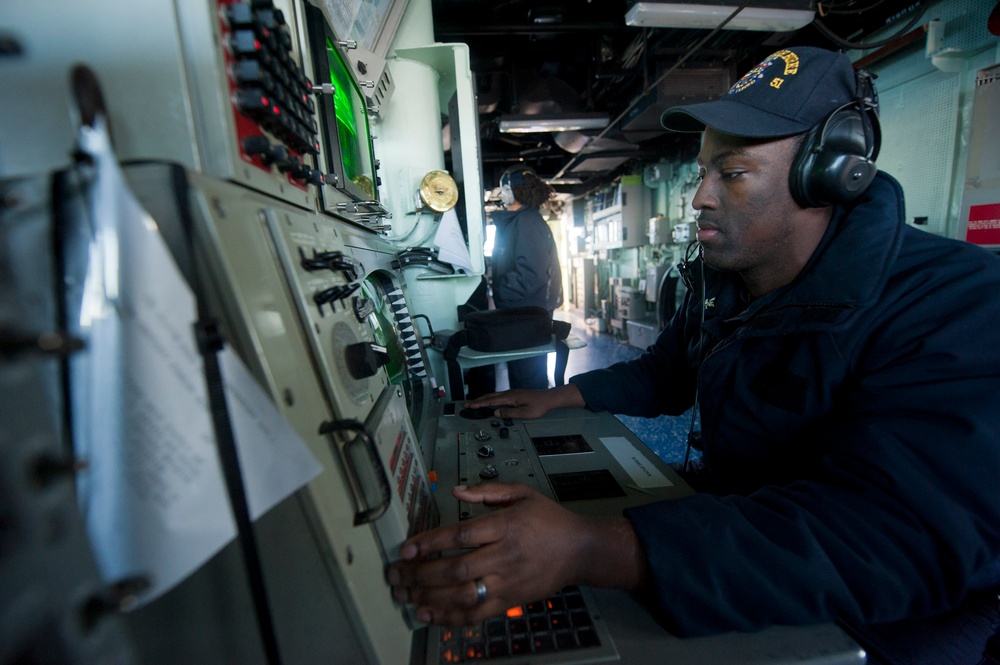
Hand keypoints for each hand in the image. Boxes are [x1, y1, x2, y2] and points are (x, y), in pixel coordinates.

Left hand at [386, 482, 647, 625]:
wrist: (581, 550)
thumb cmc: (549, 519)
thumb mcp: (522, 493)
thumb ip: (487, 491)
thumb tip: (454, 490)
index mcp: (506, 526)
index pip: (461, 535)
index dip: (430, 543)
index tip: (407, 550)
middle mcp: (504, 556)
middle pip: (456, 569)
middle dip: (421, 574)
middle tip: (395, 576)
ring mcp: (507, 583)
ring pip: (463, 595)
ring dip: (429, 599)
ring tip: (404, 597)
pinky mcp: (511, 602)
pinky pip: (478, 614)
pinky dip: (451, 618)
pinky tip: (429, 616)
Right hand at [465, 384, 584, 418]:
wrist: (549, 398)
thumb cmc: (538, 407)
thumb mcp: (525, 413)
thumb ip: (509, 413)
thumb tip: (495, 413)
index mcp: (509, 398)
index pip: (491, 401)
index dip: (479, 404)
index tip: (469, 406)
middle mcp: (508, 393)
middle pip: (489, 396)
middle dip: (477, 400)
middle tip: (466, 404)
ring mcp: (511, 393)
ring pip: (493, 395)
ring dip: (483, 399)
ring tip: (474, 403)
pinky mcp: (514, 394)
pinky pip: (498, 396)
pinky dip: (490, 398)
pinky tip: (489, 401)